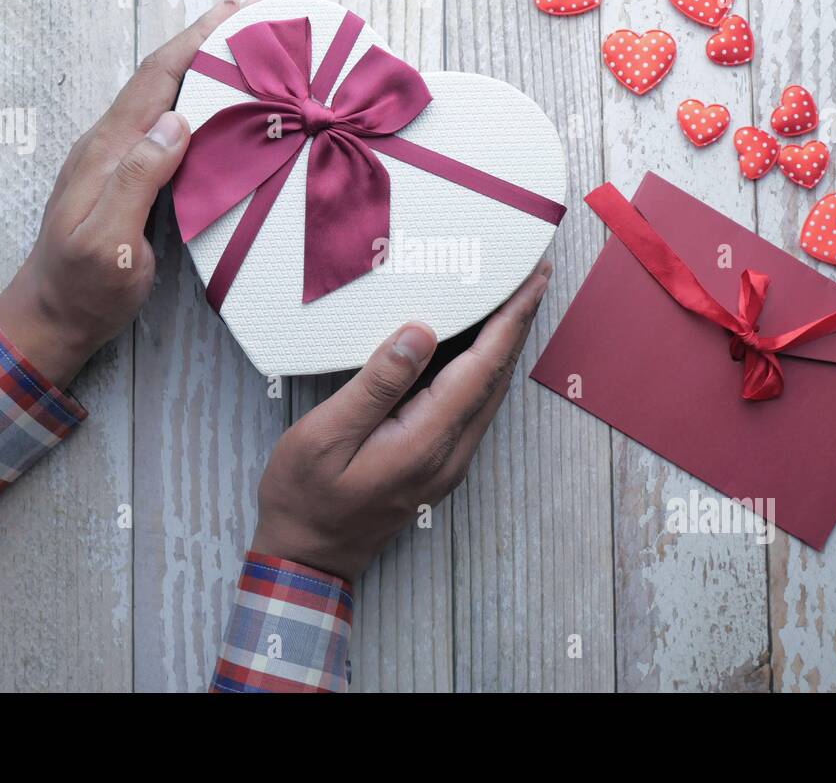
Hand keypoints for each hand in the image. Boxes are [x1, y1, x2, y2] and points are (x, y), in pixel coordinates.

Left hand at [0, 0, 250, 386]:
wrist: (51, 318)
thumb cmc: (83, 288)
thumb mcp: (110, 242)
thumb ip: (137, 180)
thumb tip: (175, 121)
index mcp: (108, 151)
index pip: (155, 80)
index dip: (194, 41)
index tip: (233, 10)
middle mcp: (110, 145)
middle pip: (160, 78)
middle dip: (204, 43)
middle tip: (252, 20)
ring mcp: (116, 161)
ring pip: (163, 100)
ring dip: (201, 70)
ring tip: (244, 54)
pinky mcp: (127, 180)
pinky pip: (165, 128)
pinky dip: (196, 105)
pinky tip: (217, 110)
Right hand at [250, 262, 552, 581]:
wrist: (307, 559)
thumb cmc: (304, 498)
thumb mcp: (325, 436)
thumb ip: (377, 384)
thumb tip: (421, 332)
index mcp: (425, 441)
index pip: (481, 368)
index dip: (510, 320)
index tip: (531, 280)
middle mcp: (450, 453)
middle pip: (496, 377)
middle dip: (518, 323)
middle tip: (531, 276)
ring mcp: (447, 462)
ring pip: (488, 392)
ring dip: (503, 344)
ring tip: (511, 300)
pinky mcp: (438, 463)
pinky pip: (472, 406)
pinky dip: (482, 367)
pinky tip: (476, 346)